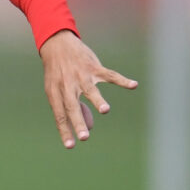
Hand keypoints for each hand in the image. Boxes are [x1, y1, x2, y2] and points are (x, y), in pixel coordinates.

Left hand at [39, 30, 137, 148]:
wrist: (57, 43)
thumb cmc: (58, 72)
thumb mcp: (57, 88)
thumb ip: (70, 106)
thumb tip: (87, 126)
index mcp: (56, 92)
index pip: (60, 115)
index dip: (65, 130)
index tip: (71, 146)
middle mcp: (67, 84)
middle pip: (72, 106)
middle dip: (78, 121)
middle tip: (84, 137)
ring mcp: (81, 75)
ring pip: (90, 89)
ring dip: (97, 100)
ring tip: (105, 110)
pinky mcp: (93, 66)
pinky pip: (109, 75)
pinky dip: (122, 80)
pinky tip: (133, 85)